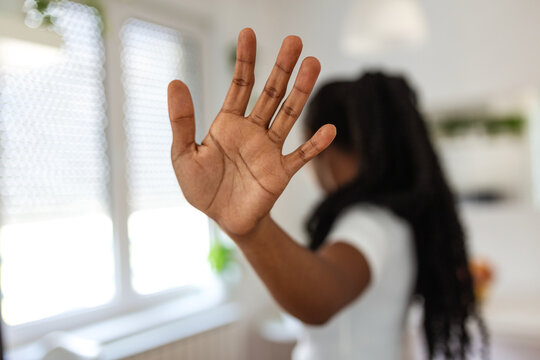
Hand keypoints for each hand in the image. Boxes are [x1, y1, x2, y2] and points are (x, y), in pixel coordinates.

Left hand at [167, 28, 335, 236]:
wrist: (222, 219)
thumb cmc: (202, 187)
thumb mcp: (183, 154)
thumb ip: (181, 121)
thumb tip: (175, 81)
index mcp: (228, 123)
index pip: (240, 85)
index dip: (245, 60)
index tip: (249, 33)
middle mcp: (253, 130)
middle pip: (271, 93)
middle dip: (282, 68)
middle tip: (294, 41)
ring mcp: (270, 150)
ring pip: (289, 115)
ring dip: (301, 92)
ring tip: (313, 65)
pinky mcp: (281, 172)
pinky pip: (301, 156)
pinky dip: (315, 145)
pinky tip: (329, 130)